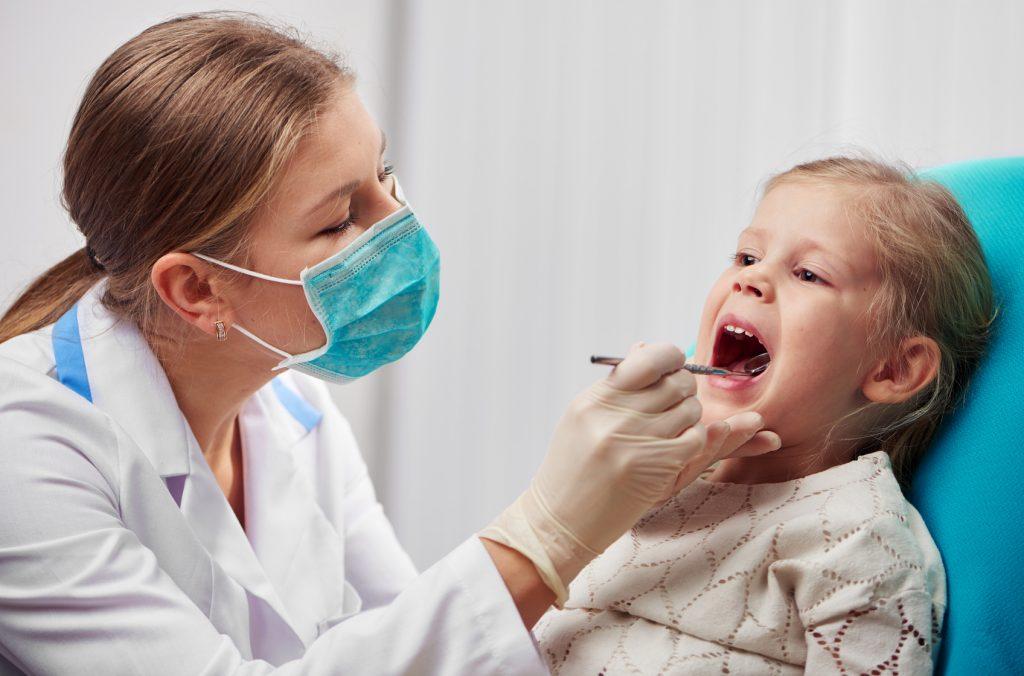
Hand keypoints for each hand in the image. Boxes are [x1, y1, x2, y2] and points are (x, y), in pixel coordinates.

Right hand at [480, 341, 771, 605]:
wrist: (558, 522)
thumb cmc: (570, 471)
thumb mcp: (581, 419)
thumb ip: (616, 386)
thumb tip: (645, 348)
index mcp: (595, 400)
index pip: (648, 359)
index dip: (670, 358)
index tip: (673, 367)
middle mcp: (614, 416)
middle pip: (676, 383)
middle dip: (684, 390)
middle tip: (677, 402)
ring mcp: (635, 441)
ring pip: (690, 409)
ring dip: (689, 418)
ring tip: (672, 430)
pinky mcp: (654, 467)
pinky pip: (695, 439)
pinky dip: (693, 441)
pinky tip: (676, 448)